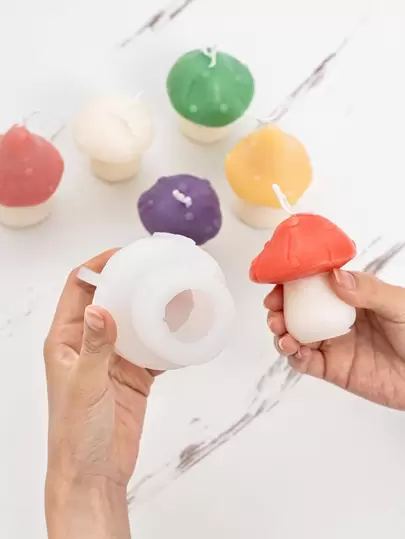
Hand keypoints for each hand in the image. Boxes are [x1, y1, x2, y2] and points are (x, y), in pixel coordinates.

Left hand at [44, 250, 154, 538]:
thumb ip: (94, 348)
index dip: (97, 266)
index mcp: (66, 339)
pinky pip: (151, 348)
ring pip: (133, 321)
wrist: (95, 473)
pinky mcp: (133, 375)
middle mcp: (89, 344)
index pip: (78, 288)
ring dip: (149, 307)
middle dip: (129, 281)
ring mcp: (113, 359)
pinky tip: (181, 329)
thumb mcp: (85, 387)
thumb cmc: (77, 433)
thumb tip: (98, 308)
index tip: (123, 254)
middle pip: (109, 299)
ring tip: (174, 291)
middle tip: (156, 267)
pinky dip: (165, 338)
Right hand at [266, 270, 404, 409]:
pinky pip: (305, 363)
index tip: (279, 283)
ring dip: (281, 332)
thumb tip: (334, 277)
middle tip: (274, 310)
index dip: (292, 283)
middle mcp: (336, 318)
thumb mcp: (399, 304)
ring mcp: (333, 344)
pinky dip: (293, 356)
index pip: (314, 285)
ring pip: (296, 335)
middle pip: (298, 310)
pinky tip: (294, 350)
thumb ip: (368, 290)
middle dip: (279, 309)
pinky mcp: (333, 369)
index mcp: (350, 297)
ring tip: (281, 332)